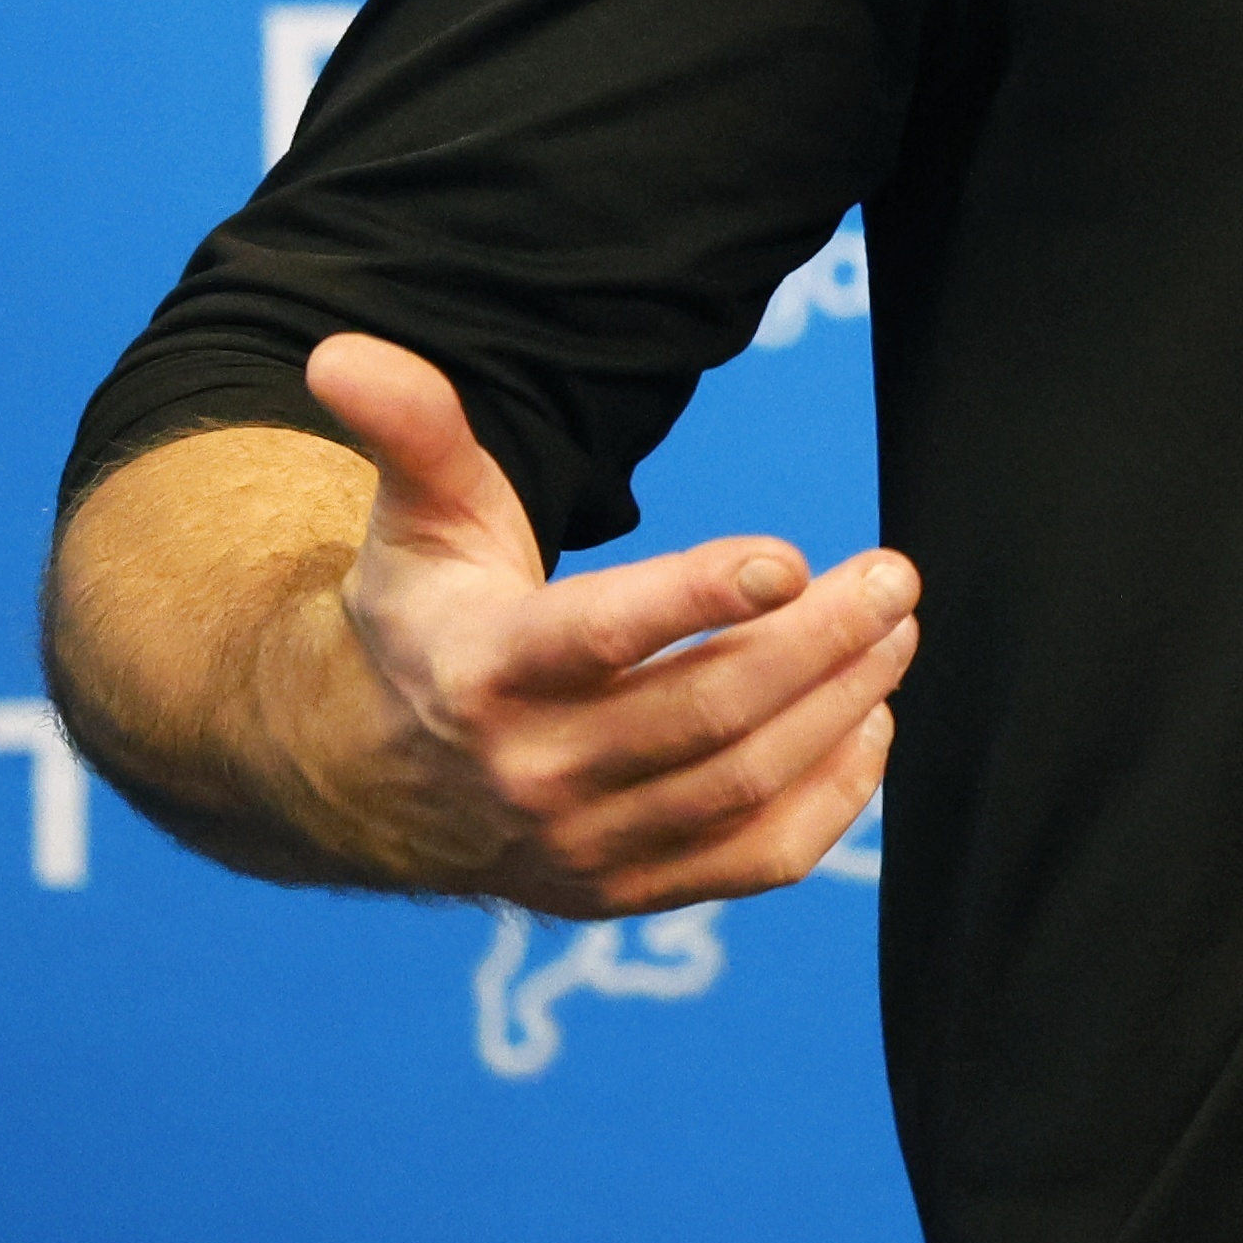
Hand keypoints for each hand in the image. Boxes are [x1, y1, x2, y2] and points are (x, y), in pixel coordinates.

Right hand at [294, 331, 916, 915]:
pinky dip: (832, 798)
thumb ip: (411, 431)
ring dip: (841, 706)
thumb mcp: (417, 520)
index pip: (603, 639)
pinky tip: (871, 722)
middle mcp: (531, 772)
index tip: (793, 556)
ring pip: (742, 784)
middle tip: (894, 577)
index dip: (700, 597)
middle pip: (705, 714)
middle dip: (819, 643)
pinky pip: (754, 861)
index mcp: (482, 672)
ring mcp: (580, 847)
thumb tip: (344, 350)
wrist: (370, 778)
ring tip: (897, 631)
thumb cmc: (428, 617)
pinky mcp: (623, 893)